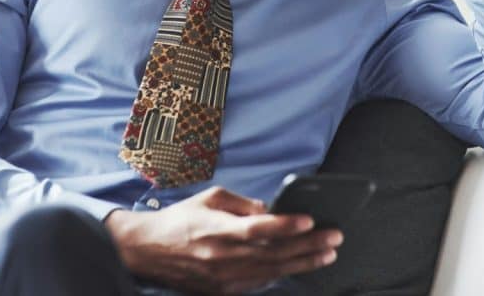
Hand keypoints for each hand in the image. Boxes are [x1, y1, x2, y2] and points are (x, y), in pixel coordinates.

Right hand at [103, 186, 341, 294]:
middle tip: (335, 237)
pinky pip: (259, 283)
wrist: (148, 251)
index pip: (258, 228)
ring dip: (303, 263)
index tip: (310, 220)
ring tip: (328, 254)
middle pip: (273, 252)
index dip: (286, 226)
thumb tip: (271, 209)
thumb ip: (242, 203)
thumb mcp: (210, 198)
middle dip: (308, 245)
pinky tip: (302, 267)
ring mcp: (224, 277)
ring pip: (272, 271)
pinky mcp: (224, 290)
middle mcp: (222, 255)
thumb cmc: (181, 219)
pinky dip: (282, 275)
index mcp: (217, 228)